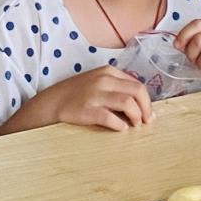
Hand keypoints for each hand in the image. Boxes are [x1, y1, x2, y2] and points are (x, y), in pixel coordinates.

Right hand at [21, 67, 153, 132]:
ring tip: (135, 125)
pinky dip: (119, 124)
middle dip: (146, 108)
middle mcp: (103, 80)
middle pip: (137, 91)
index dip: (147, 101)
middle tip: (146, 121)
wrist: (52, 102)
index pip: (137, 84)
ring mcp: (94, 94)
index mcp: (108, 72)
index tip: (148, 113)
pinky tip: (121, 129)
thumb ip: (117, 88)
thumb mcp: (98, 82)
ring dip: (136, 116)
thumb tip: (141, 106)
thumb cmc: (78, 95)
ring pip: (127, 103)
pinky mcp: (87, 110)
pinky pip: (110, 118)